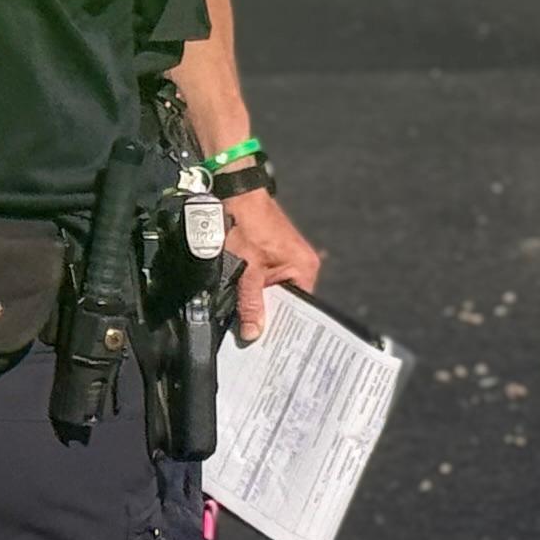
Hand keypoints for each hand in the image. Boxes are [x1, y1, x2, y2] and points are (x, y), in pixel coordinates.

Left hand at [222, 189, 321, 342]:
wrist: (235, 193)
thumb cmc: (245, 224)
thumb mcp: (246, 270)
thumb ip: (250, 303)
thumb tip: (253, 333)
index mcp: (304, 268)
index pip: (300, 310)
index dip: (283, 327)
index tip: (271, 346)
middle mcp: (302, 265)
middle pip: (287, 302)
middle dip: (270, 318)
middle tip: (255, 341)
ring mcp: (288, 259)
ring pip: (275, 293)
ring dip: (261, 304)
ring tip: (248, 327)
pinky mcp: (273, 255)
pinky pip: (267, 281)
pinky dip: (256, 291)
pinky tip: (244, 304)